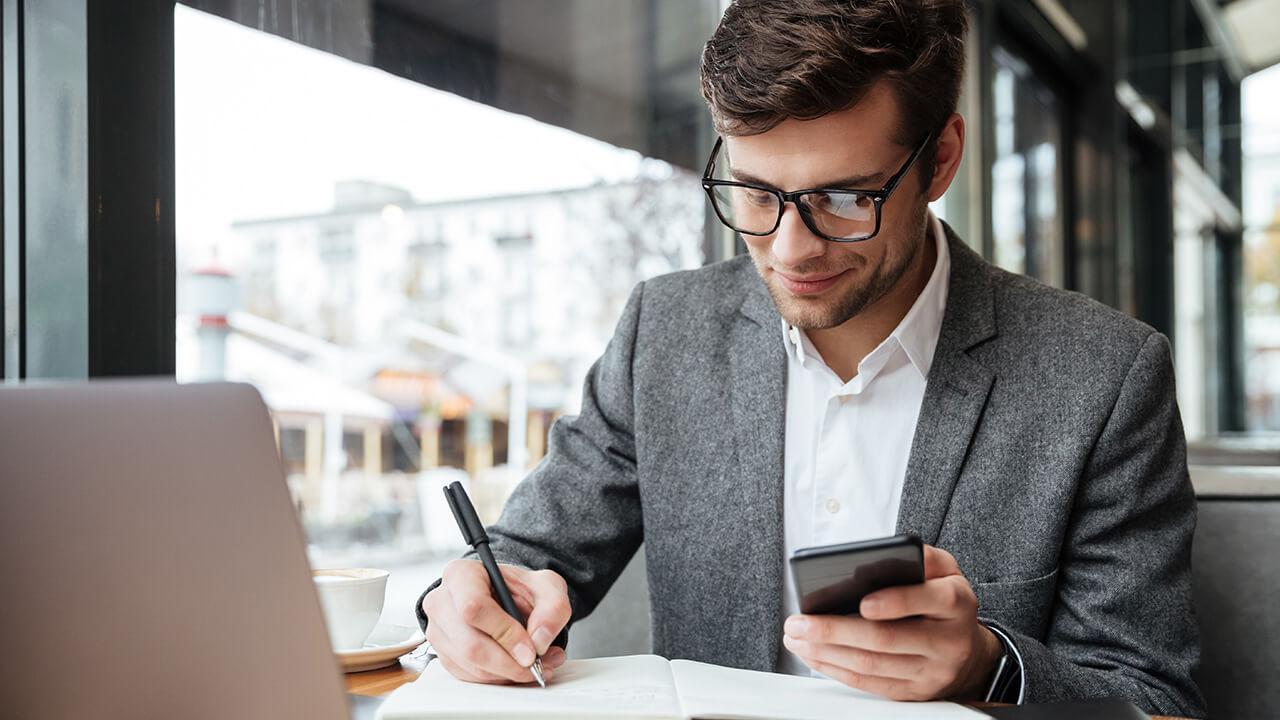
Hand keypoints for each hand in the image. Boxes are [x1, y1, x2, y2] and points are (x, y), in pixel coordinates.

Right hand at [422, 559, 570, 683]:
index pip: (473, 607)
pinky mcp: (444, 654)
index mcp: (461, 574)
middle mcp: (441, 602)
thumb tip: (539, 640)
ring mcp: (438, 631)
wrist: (507, 598)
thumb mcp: (547, 587)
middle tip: (538, 665)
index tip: (531, 650)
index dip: (504, 633)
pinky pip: (469, 677)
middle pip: (470, 644)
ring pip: (470, 665)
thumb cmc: (520, 588)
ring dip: (508, 673)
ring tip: (538, 665)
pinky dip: (498, 678)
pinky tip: (518, 667)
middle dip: (509, 663)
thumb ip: (553, 608)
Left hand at [782, 545, 1002, 700]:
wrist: (968, 651)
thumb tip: (885, 554)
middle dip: (835, 630)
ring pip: (873, 665)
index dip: (895, 602)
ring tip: (797, 638)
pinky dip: (837, 670)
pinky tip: (815, 656)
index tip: (861, 602)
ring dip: (827, 652)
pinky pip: (870, 685)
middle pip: (887, 639)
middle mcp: (948, 641)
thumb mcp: (945, 570)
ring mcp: (931, 672)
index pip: (929, 600)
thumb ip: (922, 556)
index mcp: (956, 603)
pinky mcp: (915, 692)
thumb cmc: (944, 601)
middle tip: (800, 622)